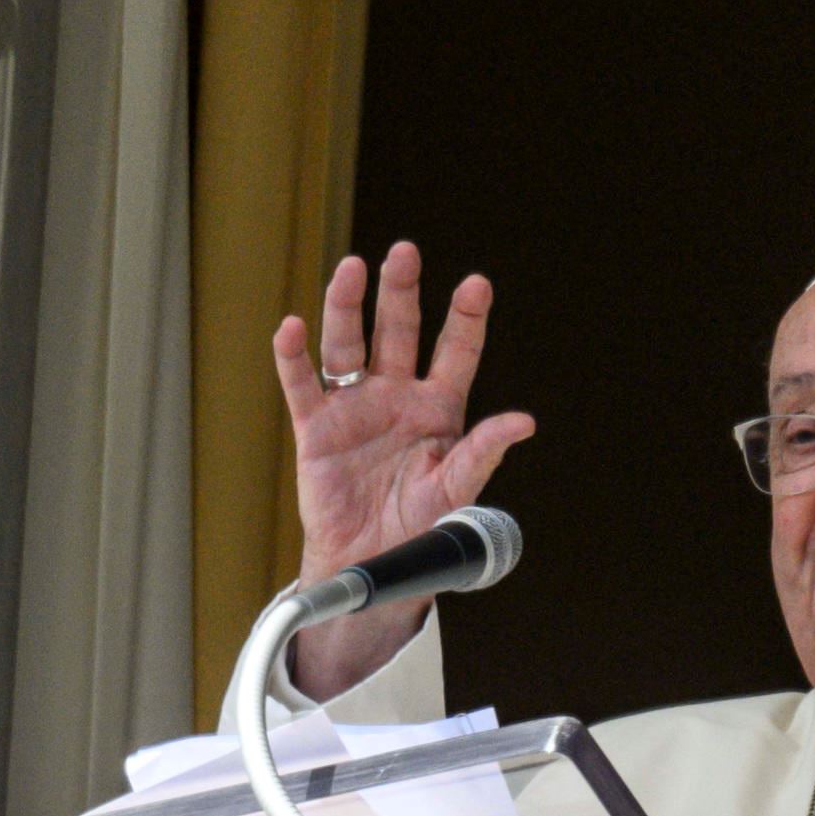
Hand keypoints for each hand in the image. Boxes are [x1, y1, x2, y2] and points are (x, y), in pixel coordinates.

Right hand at [273, 243, 535, 698]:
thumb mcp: (457, 491)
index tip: (476, 286)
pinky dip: (293, 357)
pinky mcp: (316, 427)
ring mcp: (355, 407)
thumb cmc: (418, 528)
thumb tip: (523, 422)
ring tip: (350, 270)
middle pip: (398, 331)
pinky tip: (291, 328)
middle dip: (401, 292)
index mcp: (439, 407)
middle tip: (404, 253)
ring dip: (347, 306)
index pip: (455, 351)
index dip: (465, 319)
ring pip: (348, 345)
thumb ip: (482, 453)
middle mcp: (396, 395)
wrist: (369, 562)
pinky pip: (303, 385)